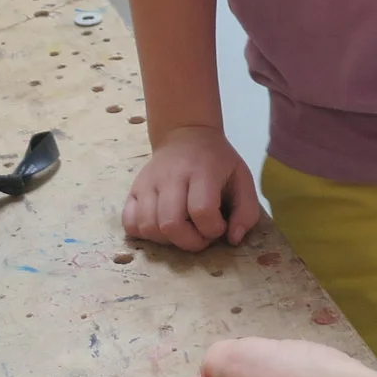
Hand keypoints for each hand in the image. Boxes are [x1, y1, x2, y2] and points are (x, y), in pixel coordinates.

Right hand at [123, 126, 260, 249]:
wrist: (186, 135)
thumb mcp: (242, 178)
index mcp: (202, 171)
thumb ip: (246, 211)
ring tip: (183, 230)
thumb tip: (233, 239)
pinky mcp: (134, 190)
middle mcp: (171, 176)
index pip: (202, 211)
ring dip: (168, 240)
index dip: (213, 229)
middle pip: (171, 224)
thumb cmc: (217, 162)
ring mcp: (148, 183)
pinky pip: (130, 223)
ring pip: (148, 227)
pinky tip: (162, 227)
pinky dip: (145, 233)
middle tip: (201, 234)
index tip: (220, 225)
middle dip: (190, 241)